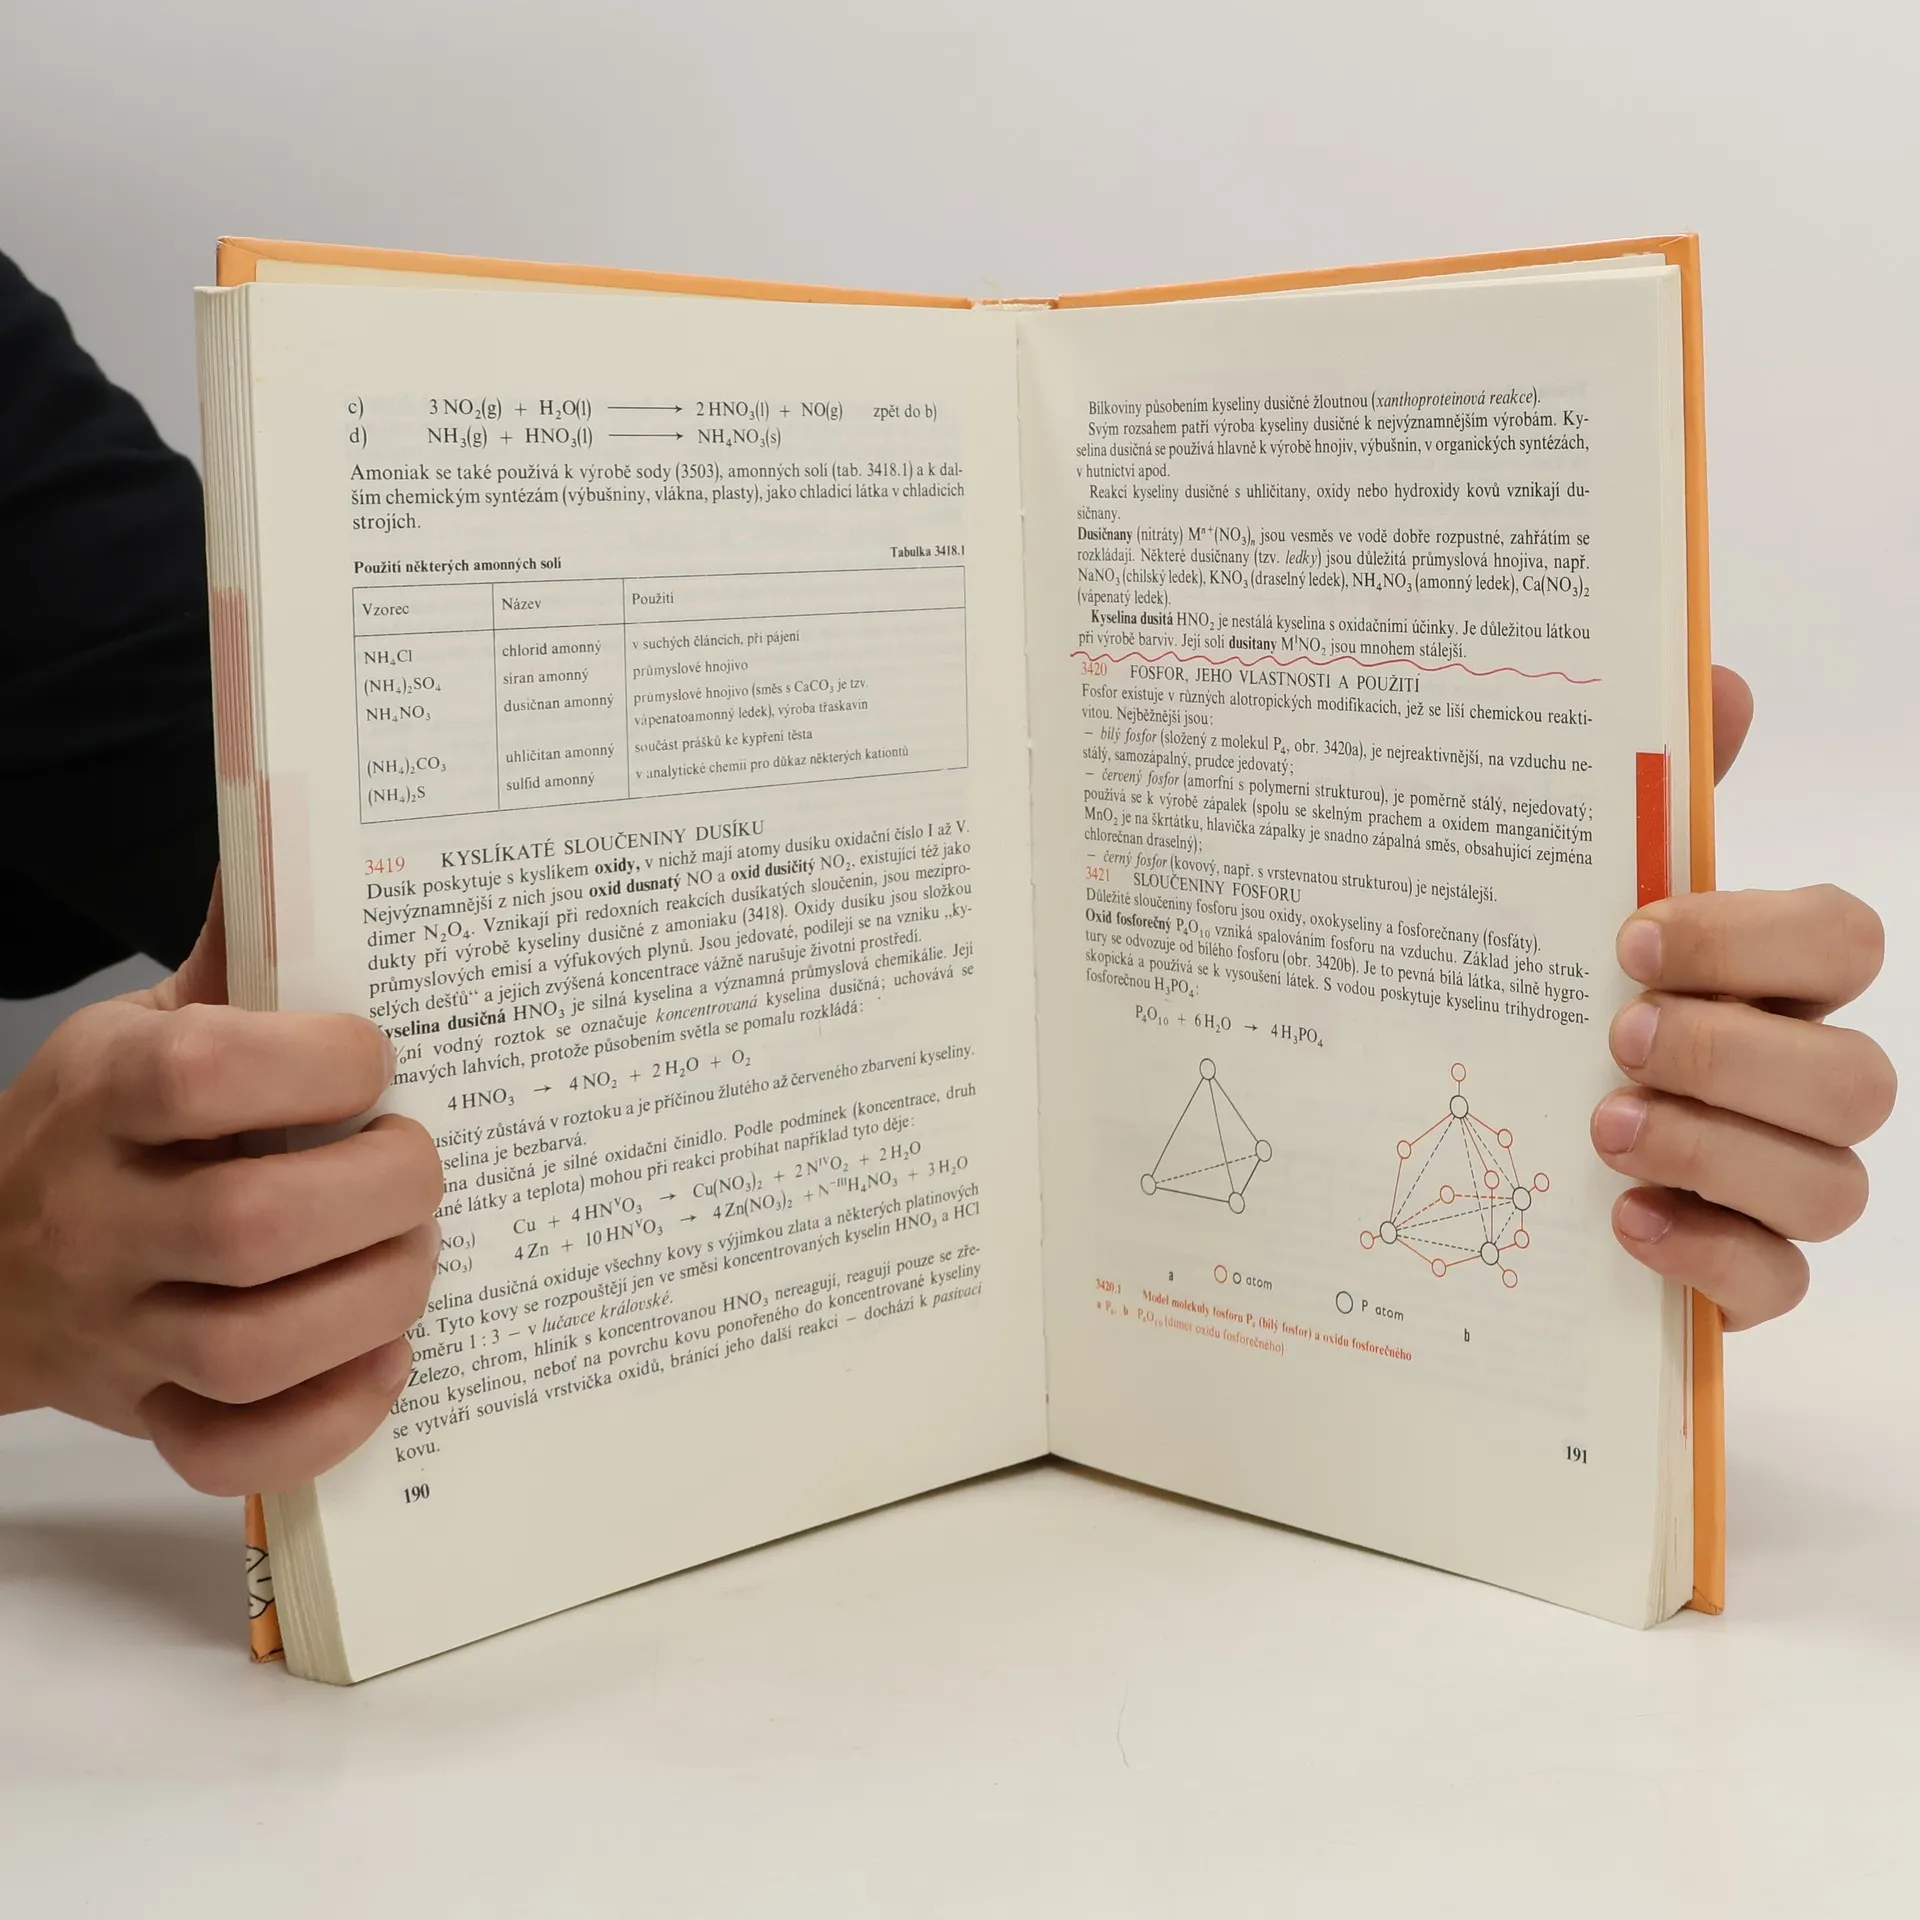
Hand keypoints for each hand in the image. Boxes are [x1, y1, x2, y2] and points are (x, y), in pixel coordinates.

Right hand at [0, 879, 442, 1490]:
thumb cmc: (96, 1127)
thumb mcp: (137, 1027)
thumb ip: (235, 963)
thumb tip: (309, 831)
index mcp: (107, 1096)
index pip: (209, 1076)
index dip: (324, 1063)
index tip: (379, 1058)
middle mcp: (100, 1218)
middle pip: (256, 1223)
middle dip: (382, 1190)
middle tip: (420, 1164)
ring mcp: (119, 1331)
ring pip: (258, 1346)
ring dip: (375, 1300)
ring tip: (416, 1254)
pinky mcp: (147, 1414)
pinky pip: (235, 1452)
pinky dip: (329, 1417)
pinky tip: (383, 1358)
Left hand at [1592, 667, 1894, 1327]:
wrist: (1469, 1140)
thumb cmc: (1536, 1002)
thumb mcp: (1556, 896)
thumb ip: (1644, 800)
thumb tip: (1711, 678)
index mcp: (1762, 980)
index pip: (1841, 941)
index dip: (1756, 938)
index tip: (1628, 936)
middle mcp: (1790, 1079)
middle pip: (1859, 1076)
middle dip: (1738, 1054)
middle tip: (1617, 1037)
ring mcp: (1770, 1183)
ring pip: (1835, 1183)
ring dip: (1719, 1150)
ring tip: (1601, 1128)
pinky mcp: (1732, 1272)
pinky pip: (1778, 1283)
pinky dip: (1710, 1256)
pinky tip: (1621, 1222)